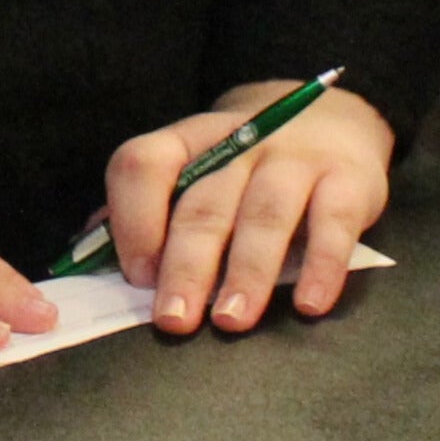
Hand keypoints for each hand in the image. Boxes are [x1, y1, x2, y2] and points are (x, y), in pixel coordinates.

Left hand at [102, 81, 392, 335]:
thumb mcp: (195, 170)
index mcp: (187, 140)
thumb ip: (146, 207)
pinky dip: (322, 266)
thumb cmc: (245, 165)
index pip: (144, 162)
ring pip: (263, 217)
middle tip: (173, 318)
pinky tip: (309, 305)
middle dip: (185, 266)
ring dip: (245, 272)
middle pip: (204, 204)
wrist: (331, 120)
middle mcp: (238, 144)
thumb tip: (91, 250)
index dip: (134, 218)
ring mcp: (295, 160)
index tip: (136, 275)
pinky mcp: (349, 181)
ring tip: (230, 320)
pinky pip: (333, 225)